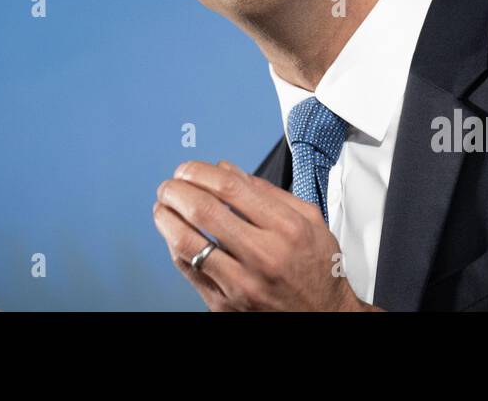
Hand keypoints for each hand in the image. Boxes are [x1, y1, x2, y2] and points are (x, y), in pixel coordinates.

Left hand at [152, 159, 380, 310]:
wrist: (324, 317)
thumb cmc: (317, 269)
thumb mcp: (310, 221)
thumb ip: (269, 192)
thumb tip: (227, 170)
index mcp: (286, 228)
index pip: (229, 188)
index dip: (199, 172)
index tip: (188, 169)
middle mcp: (263, 256)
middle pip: (203, 211)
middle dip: (176, 190)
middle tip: (170, 184)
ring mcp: (241, 283)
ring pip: (187, 243)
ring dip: (166, 218)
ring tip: (163, 206)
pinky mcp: (225, 305)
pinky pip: (189, 270)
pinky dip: (176, 247)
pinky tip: (175, 234)